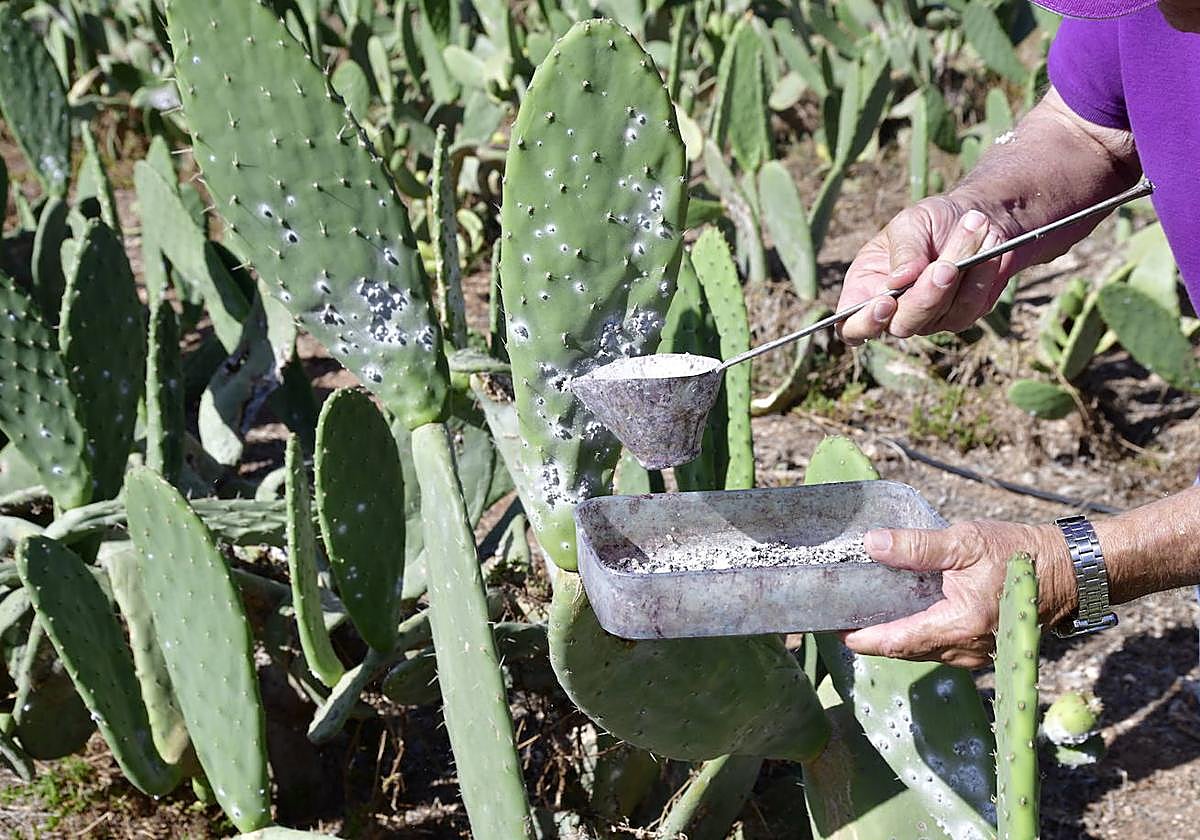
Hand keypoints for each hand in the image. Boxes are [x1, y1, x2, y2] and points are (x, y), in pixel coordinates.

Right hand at [837, 196, 1017, 345]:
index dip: (864, 323)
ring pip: (942, 315)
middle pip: (902, 326)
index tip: (886, 302)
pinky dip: (983, 274)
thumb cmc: (933, 220)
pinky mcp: (961, 317)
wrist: (979, 218)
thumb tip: (898, 280)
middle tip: (946, 265)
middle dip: (926, 295)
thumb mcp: (911, 222)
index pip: (851, 326)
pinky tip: (989, 244)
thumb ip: (904, 250)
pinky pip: (972, 307)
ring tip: (975, 225)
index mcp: (866, 288)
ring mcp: (929, 319)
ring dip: (962, 270)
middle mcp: (895, 311)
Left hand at [841, 521, 1072, 668]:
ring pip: (923, 652)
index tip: (835, 628)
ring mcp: (977, 653)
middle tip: (842, 616)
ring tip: (866, 614)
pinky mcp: (983, 648)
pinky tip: (903, 614)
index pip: (897, 642)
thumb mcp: (965, 542)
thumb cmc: (1018, 553)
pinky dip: (918, 635)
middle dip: (873, 637)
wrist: (1066, 570)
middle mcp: (966, 648)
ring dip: (895, 637)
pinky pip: (940, 648)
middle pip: (906, 651)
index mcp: (959, 625)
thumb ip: (917, 546)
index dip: (863, 638)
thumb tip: (872, 544)